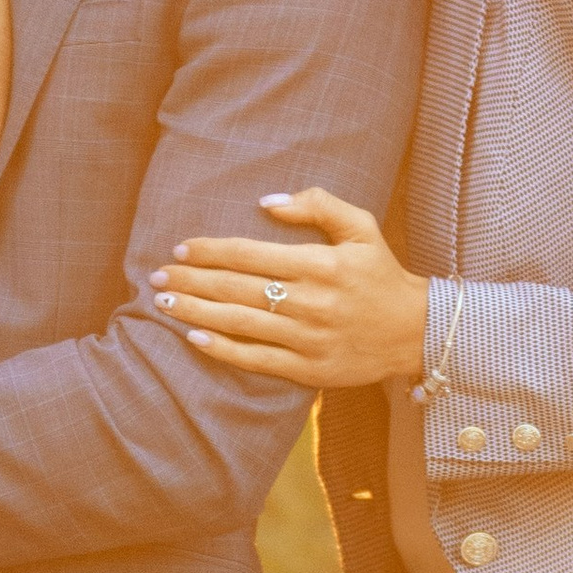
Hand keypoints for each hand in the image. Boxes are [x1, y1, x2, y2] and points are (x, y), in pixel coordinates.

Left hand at [148, 188, 430, 389]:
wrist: (415, 331)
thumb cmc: (382, 274)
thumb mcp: (361, 228)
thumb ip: (317, 205)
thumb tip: (266, 203)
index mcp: (320, 264)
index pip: (250, 254)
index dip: (210, 250)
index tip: (181, 248)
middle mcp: (311, 301)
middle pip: (236, 288)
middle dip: (192, 280)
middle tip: (158, 275)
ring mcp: (308, 339)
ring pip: (240, 323)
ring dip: (196, 312)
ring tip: (164, 302)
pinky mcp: (309, 370)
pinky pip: (257, 360)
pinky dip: (223, 350)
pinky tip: (193, 338)